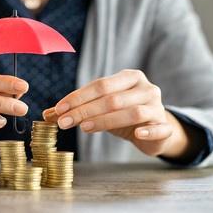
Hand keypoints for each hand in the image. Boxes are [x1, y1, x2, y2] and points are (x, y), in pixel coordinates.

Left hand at [43, 69, 200, 159]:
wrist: (153, 129)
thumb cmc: (122, 115)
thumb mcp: (100, 109)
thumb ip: (76, 109)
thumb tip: (46, 115)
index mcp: (129, 78)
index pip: (101, 85)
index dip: (78, 96)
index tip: (58, 108)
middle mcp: (146, 88)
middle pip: (112, 98)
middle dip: (84, 110)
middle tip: (64, 123)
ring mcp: (157, 106)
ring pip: (132, 112)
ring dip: (105, 120)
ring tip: (83, 128)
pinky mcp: (165, 126)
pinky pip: (159, 127)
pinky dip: (148, 130)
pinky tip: (136, 134)